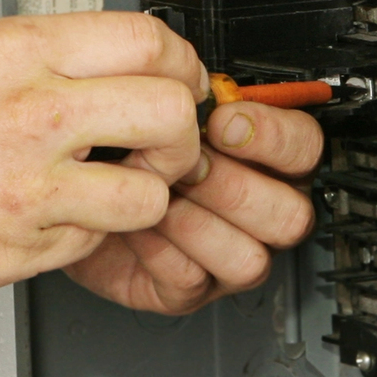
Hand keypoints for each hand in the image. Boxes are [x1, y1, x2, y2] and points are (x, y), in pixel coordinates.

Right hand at [0, 11, 206, 312]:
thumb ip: (30, 61)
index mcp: (10, 52)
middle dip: (180, 135)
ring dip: (140, 197)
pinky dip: (80, 236)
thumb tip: (100, 66)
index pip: (147, 37)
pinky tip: (41, 219)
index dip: (179, 63)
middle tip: (162, 145)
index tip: (176, 80)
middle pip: (169, 111)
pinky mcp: (19, 250)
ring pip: (150, 193)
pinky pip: (91, 243)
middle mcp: (28, 113)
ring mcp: (27, 187)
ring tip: (105, 192)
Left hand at [66, 99, 322, 313]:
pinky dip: (158, 250)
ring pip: (251, 258)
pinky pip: (193, 280)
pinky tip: (133, 224)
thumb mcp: (153, 109)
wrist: (69, 191)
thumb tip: (202, 85)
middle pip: (291, 213)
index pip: (306, 147)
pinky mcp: (187, 290)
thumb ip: (189, 100)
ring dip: (196, 222)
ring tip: (156, 194)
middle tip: (188, 164)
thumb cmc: (118, 147)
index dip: (274, 136)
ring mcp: (226, 256)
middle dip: (233, 186)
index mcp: (263, 158)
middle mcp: (256, 211)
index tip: (224, 120)